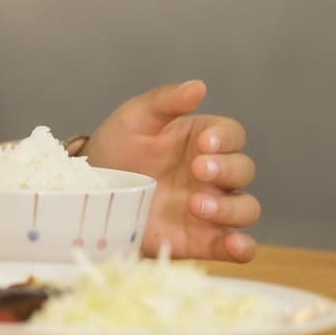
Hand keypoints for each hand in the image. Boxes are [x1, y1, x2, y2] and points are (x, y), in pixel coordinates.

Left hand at [86, 80, 259, 261]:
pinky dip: (242, 248)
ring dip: (231, 209)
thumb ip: (165, 101)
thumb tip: (199, 86)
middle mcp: (213, 175)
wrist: (90, 193)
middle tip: (197, 170)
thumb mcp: (134, 118)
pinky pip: (235, 246)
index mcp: (201, 140)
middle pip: (243, 171)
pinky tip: (232, 245)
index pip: (232, 135)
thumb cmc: (116, 149)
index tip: (203, 143)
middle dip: (227, 170)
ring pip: (246, 208)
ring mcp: (210, 208)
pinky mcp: (201, 240)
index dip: (225, 139)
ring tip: (196, 206)